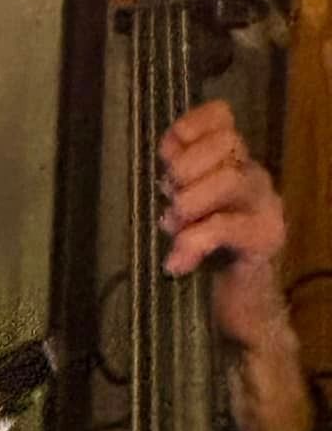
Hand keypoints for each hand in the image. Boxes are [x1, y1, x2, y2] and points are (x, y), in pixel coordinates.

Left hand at [159, 100, 312, 430]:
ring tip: (173, 231)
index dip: (190, 126)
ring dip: (189, 204)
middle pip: (226, 142)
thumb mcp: (183, 215)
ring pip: (229, 179)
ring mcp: (265, 207)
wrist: (239, 313)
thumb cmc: (206, 262)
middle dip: (185, 170)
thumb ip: (177, 184)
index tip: (165, 154)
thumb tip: (166, 156)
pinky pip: (224, 227)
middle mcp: (254, 177)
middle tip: (169, 205)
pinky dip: (192, 244)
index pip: (222, 117)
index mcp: (234, 164)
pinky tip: (177, 264)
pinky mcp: (265, 240)